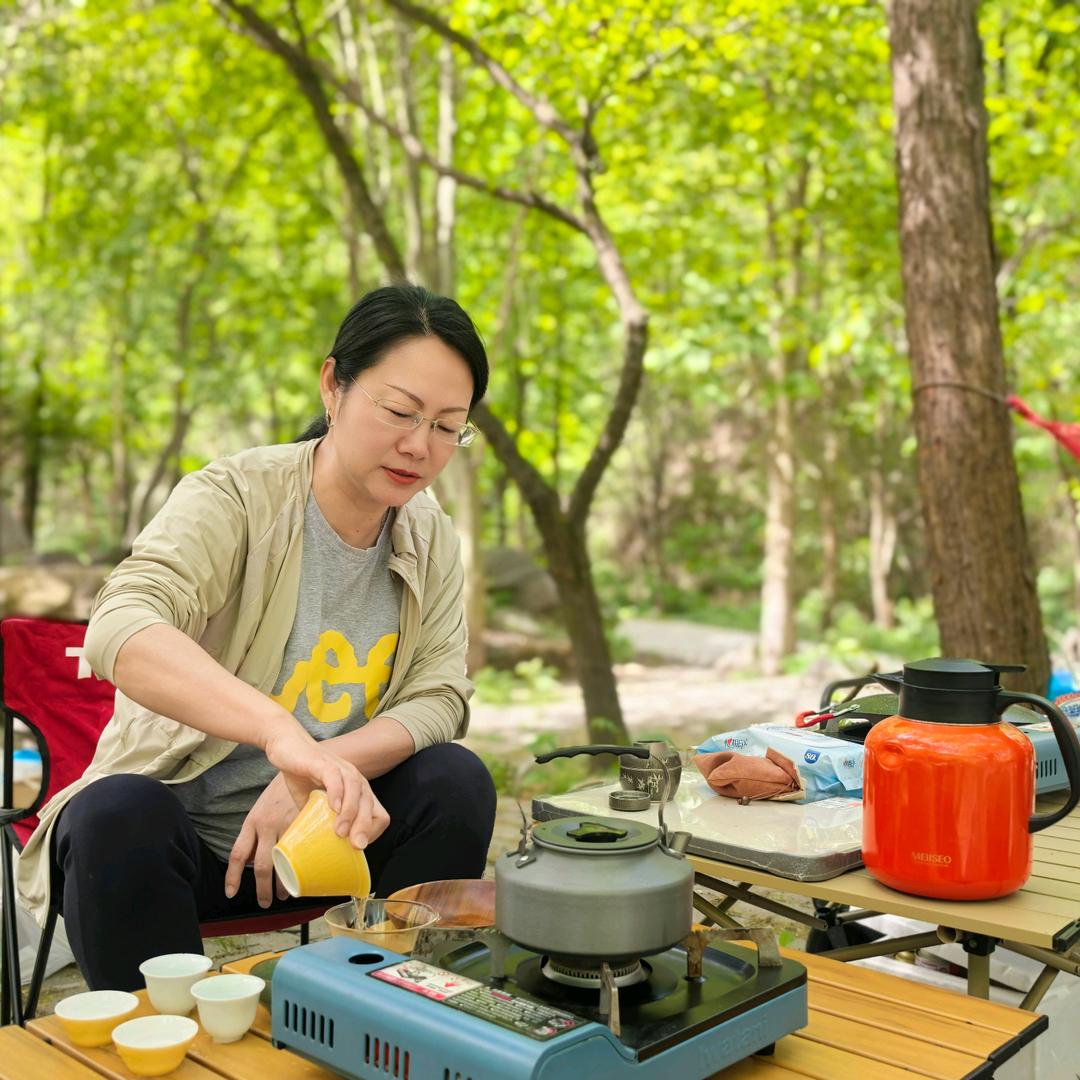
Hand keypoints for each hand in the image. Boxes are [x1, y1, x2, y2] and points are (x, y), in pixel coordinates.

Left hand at [225, 773, 298, 905]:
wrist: (302, 766)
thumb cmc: (280, 791)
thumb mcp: (262, 809)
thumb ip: (256, 834)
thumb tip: (250, 860)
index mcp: (252, 821)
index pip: (238, 854)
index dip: (233, 877)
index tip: (230, 893)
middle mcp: (267, 824)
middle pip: (261, 865)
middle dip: (262, 889)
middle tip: (264, 902)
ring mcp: (287, 824)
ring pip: (282, 862)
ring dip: (283, 884)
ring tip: (285, 894)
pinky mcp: (305, 822)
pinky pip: (302, 851)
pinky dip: (303, 867)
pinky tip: (305, 876)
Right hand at [261, 723, 390, 847]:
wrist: (286, 745)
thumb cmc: (301, 773)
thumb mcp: (311, 802)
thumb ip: (317, 819)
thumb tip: (314, 846)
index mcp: (356, 789)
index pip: (378, 813)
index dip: (371, 831)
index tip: (356, 846)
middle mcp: (354, 778)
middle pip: (370, 805)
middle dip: (365, 827)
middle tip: (355, 846)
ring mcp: (341, 769)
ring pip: (356, 792)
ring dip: (351, 814)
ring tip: (340, 833)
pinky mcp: (324, 763)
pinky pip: (335, 778)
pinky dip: (337, 794)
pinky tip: (332, 808)